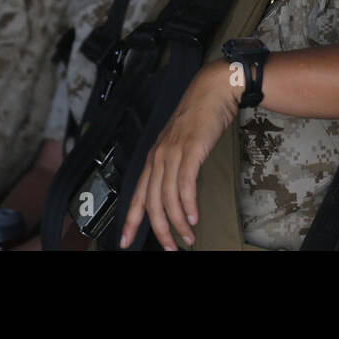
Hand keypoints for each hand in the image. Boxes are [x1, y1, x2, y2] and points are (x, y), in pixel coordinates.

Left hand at [120, 59, 241, 249]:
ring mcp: (173, 152)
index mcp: (154, 156)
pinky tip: (193, 218)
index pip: (137, 194)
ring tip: (187, 238)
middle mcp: (159, 156)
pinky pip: (185, 184)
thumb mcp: (182, 142)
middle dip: (160, 230)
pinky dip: (188, 205)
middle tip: (171, 248)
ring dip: (178, 223)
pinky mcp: (190, 150)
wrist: (213, 90)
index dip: (130, 220)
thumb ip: (176, 165)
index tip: (124, 241)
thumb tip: (179, 190)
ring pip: (168, 198)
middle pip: (151, 202)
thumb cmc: (200, 115)